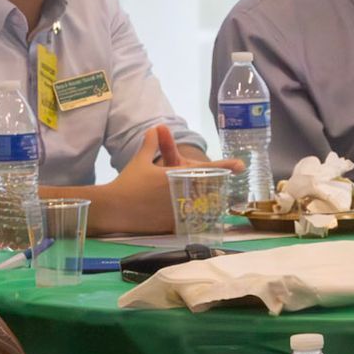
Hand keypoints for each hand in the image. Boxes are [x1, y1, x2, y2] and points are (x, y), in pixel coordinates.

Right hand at [91, 127, 241, 234]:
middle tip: (231, 188)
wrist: (114, 207)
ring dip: (210, 205)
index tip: (240, 165)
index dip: (223, 167)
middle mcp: (178, 193)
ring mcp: (175, 211)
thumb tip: (154, 128)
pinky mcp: (170, 226)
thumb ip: (150, 145)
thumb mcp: (140, 161)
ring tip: (221, 205)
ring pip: (201, 208)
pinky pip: (189, 223)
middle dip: (219, 188)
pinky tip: (203, 222)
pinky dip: (196, 221)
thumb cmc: (127, 182)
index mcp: (174, 175)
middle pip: (207, 190)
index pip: (204, 169)